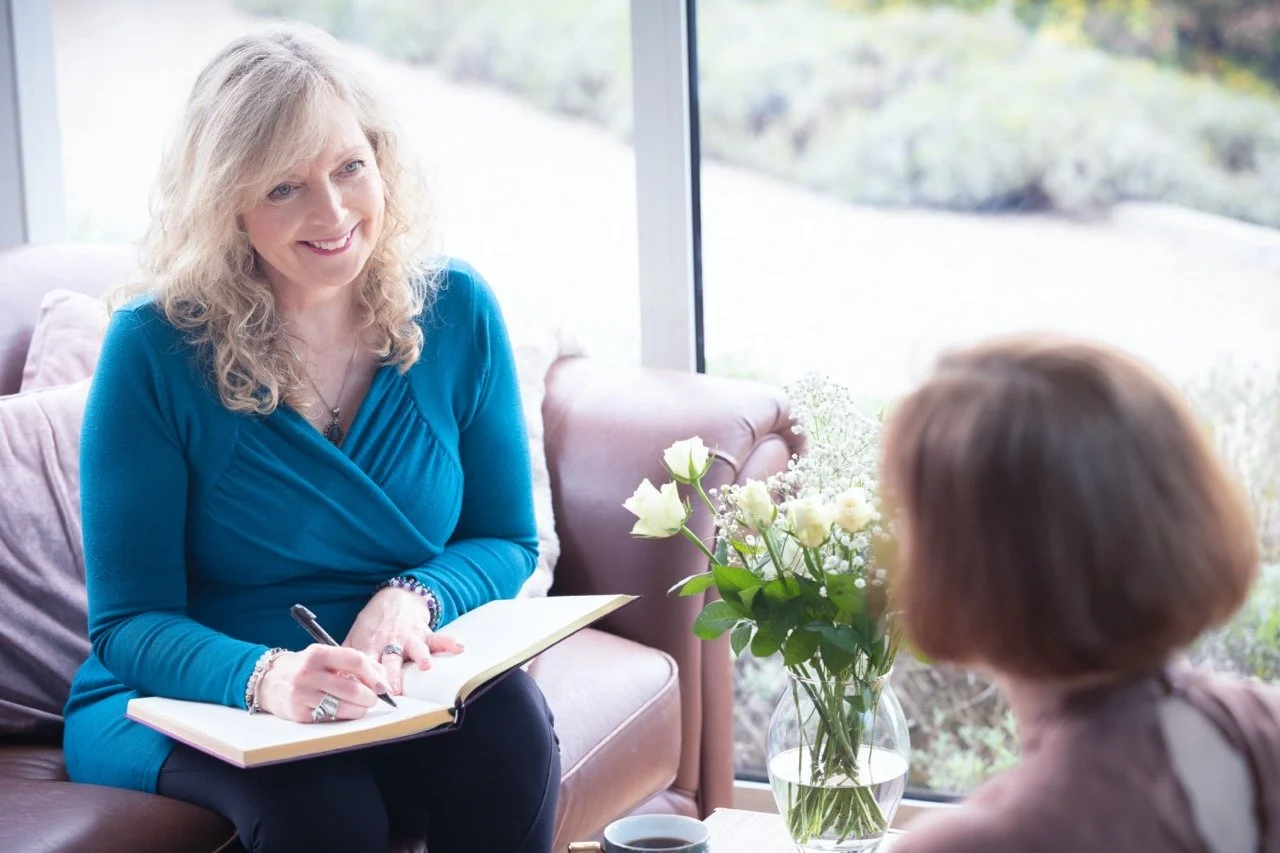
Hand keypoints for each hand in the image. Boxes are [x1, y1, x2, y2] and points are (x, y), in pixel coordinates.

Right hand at [256, 645, 383, 722]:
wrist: (269, 681)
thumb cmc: (305, 668)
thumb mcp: (324, 657)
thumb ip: (351, 663)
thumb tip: (381, 677)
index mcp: (318, 653)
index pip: (355, 661)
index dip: (373, 675)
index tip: (380, 684)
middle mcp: (309, 673)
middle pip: (352, 688)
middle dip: (370, 697)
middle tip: (373, 699)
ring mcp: (302, 694)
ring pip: (343, 707)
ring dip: (359, 710)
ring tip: (361, 707)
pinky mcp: (299, 713)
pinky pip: (330, 718)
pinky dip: (343, 716)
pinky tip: (343, 711)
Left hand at [344, 586, 463, 693]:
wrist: (395, 597)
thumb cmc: (374, 623)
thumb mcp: (354, 636)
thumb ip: (345, 658)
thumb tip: (334, 681)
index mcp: (370, 646)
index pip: (366, 664)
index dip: (366, 678)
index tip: (366, 693)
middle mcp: (389, 642)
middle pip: (390, 661)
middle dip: (391, 676)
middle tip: (392, 691)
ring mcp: (408, 637)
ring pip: (414, 649)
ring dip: (419, 656)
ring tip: (424, 665)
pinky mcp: (424, 633)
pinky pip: (438, 638)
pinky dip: (448, 643)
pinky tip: (458, 648)